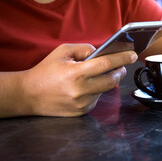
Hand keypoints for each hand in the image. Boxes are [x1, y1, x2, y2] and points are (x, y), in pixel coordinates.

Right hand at [21, 44, 136, 116]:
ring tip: (102, 73)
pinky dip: (97, 90)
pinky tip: (88, 86)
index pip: (106, 64)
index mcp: (75, 73)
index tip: (133, 54)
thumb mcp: (62, 52)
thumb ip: (84, 49)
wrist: (28, 95)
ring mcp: (82, 103)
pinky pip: (97, 98)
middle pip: (111, 80)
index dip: (122, 58)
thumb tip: (102, 52)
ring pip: (104, 89)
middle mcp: (80, 90)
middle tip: (122, 65)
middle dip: (120, 71)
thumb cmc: (45, 71)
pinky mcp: (82, 111)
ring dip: (107, 81)